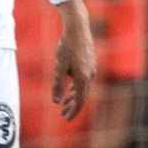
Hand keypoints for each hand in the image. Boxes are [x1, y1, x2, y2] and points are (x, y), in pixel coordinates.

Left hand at [53, 0, 96, 119]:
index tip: (65, 119)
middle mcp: (90, 75)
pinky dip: (76, 88)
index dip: (73, 111)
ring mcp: (91, 69)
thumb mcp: (58, 67)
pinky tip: (70, 90)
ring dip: (73, 97)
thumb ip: (57, 85)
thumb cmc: (66, 47)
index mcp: (83, 78)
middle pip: (82, 96)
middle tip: (63, 115)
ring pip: (83, 88)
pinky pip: (84, 81)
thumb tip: (56, 102)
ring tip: (64, 104)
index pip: (79, 101)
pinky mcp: (90, 64)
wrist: (77, 28)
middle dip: (72, 107)